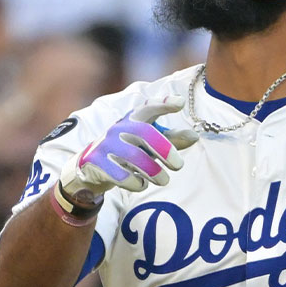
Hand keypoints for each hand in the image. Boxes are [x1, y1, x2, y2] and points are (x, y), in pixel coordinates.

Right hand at [59, 97, 198, 204]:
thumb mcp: (149, 143)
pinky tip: (141, 184)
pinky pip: (122, 176)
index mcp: (133, 119)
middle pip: (145, 134)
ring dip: (154, 172)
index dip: (163, 103)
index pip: (148, 107)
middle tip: (179, 165)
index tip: (179, 103)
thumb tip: (194, 136)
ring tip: (163, 180)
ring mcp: (107, 145)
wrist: (91, 167)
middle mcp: (119, 129)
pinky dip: (137, 183)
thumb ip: (171, 139)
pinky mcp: (97, 163)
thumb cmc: (128, 151)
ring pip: (135, 158)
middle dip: (165, 149)